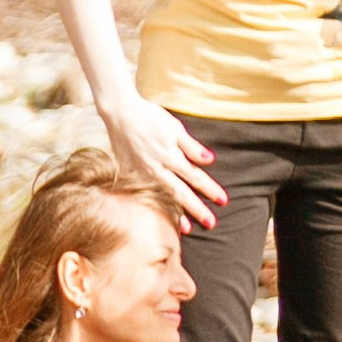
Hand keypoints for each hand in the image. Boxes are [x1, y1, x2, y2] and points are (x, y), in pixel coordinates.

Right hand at [98, 89, 224, 226]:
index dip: (210, 189)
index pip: (195, 177)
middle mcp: (155, 168)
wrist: (119, 112)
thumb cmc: (149, 117)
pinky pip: (142, 193)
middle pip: (180, 193)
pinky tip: (158, 215)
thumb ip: (191, 146)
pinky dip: (152, 205)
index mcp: (170, 156)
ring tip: (186, 230)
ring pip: (161, 197)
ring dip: (174, 214)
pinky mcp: (127, 173)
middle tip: (211, 223)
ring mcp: (140, 173)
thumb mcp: (175, 127)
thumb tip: (210, 160)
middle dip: (196, 209)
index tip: (223, 201)